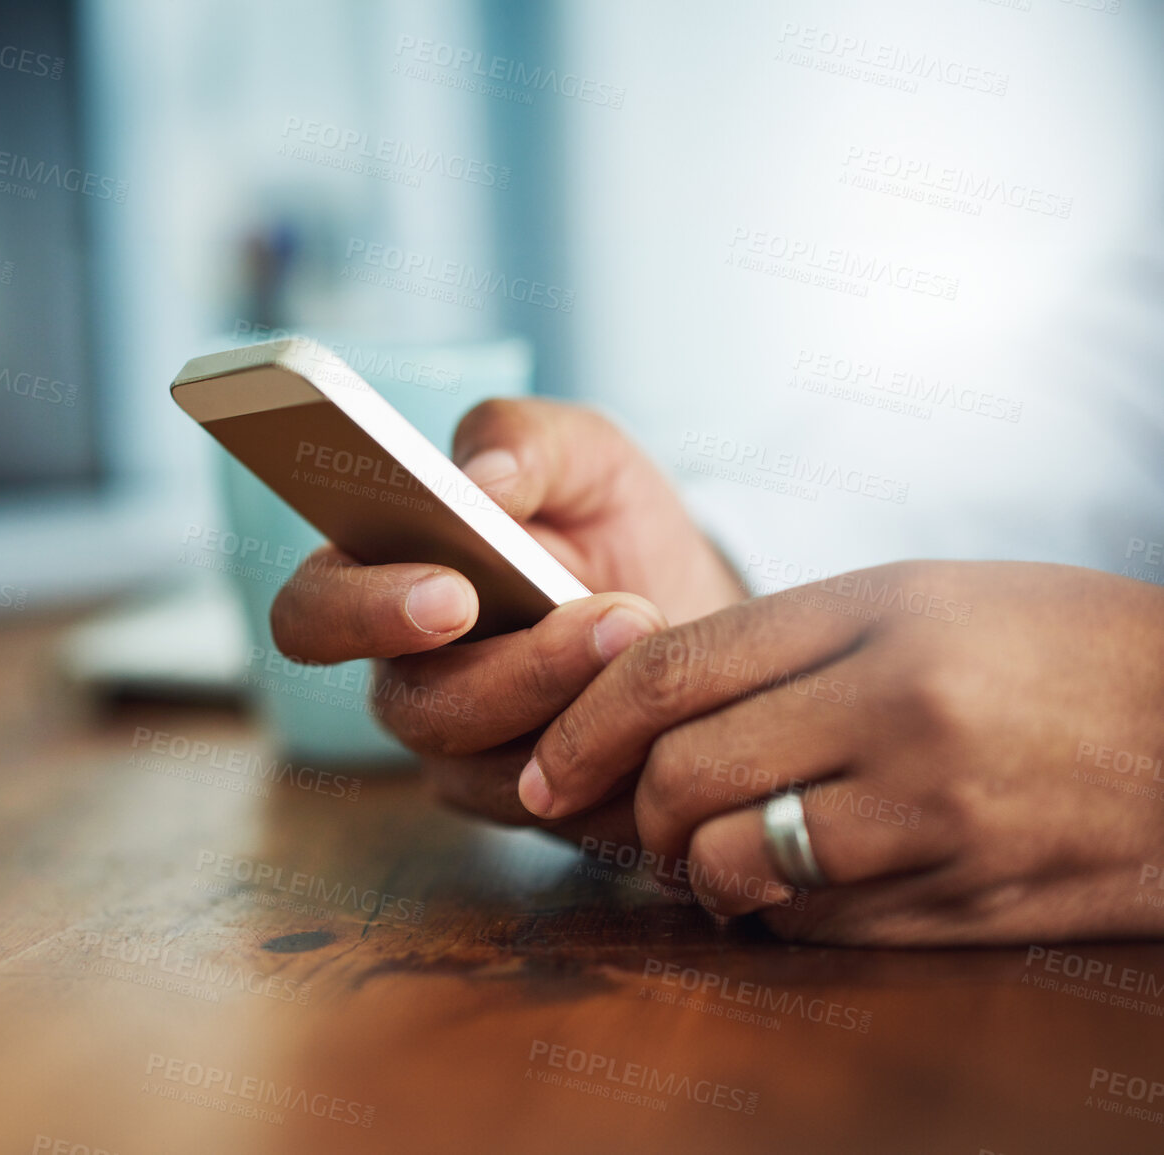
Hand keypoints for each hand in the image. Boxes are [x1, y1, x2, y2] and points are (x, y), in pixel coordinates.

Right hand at [270, 398, 741, 834]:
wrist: (693, 602)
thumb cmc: (607, 519)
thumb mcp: (582, 451)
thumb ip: (521, 440)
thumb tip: (479, 483)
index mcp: (376, 584)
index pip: (309, 616)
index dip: (359, 614)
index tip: (454, 592)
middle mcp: (405, 679)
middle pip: (414, 706)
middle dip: (518, 669)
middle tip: (611, 619)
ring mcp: (464, 755)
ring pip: (488, 770)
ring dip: (577, 708)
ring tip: (654, 634)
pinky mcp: (534, 805)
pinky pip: (560, 808)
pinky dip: (620, 759)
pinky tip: (670, 706)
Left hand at [516, 560, 1163, 944]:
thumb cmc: (1059, 650)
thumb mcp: (924, 597)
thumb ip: (785, 644)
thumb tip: (648, 700)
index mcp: (875, 611)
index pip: (671, 670)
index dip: (584, 722)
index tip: (548, 761)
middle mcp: (895, 708)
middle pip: (681, 773)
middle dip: (631, 805)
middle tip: (636, 811)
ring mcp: (932, 812)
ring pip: (730, 862)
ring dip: (694, 870)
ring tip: (712, 852)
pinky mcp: (963, 897)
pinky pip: (812, 923)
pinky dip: (776, 911)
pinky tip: (799, 883)